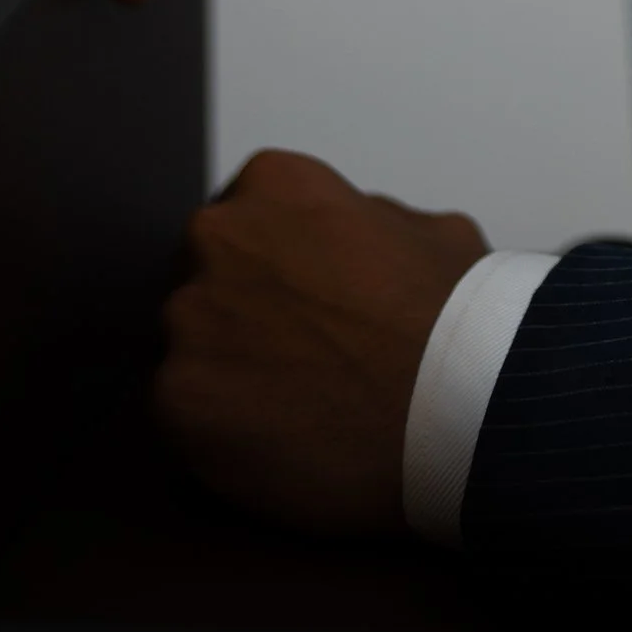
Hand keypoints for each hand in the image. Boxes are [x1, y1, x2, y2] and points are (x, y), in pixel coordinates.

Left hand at [158, 148, 486, 532]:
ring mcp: (189, 323)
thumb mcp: (430, 232)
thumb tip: (352, 238)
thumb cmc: (454, 321)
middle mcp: (217, 240)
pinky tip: (279, 447)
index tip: (302, 302)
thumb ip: (370, 222)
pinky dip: (222, 437)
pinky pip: (185, 419)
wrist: (456, 408)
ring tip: (293, 411)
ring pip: (191, 351)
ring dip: (228, 377)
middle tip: (297, 358)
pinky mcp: (175, 403)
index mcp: (274, 184)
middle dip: (242, 315)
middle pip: (208, 279)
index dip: (277, 263)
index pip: (247, 217)